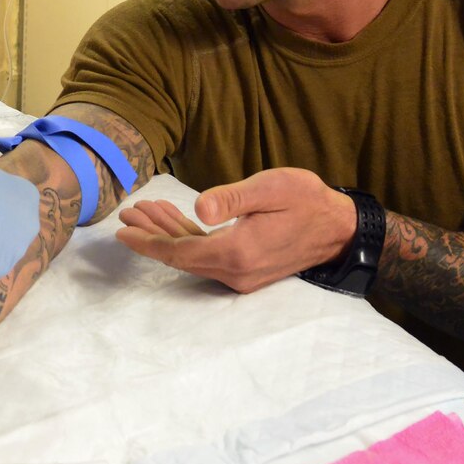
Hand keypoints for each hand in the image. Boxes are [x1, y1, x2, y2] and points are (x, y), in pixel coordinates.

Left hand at [115, 167, 355, 292]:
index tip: (123, 230)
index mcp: (237, 252)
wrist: (340, 229)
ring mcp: (242, 275)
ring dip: (168, 234)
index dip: (149, 241)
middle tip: (128, 214)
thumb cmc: (307, 201)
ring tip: (145, 211)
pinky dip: (189, 238)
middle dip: (152, 235)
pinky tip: (176, 219)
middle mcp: (236, 271)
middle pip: (181, 256)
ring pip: (193, 256)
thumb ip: (233, 197)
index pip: (180, 251)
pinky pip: (208, 256)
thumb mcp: (271, 188)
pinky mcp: (247, 271)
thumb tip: (199, 207)